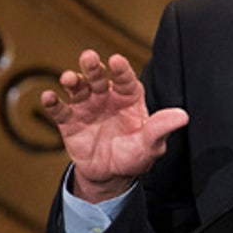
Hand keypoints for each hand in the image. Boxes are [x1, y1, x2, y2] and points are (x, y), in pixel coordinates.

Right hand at [41, 49, 188, 201]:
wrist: (111, 175)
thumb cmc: (135, 155)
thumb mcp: (151, 144)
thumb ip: (162, 128)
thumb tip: (183, 116)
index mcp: (129, 98)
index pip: (126, 79)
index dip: (122, 69)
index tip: (116, 60)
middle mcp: (107, 97)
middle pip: (99, 77)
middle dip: (93, 67)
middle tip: (89, 57)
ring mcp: (87, 107)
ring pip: (78, 88)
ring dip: (72, 80)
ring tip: (69, 78)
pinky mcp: (70, 122)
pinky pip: (60, 110)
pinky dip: (53, 103)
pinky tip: (49, 97)